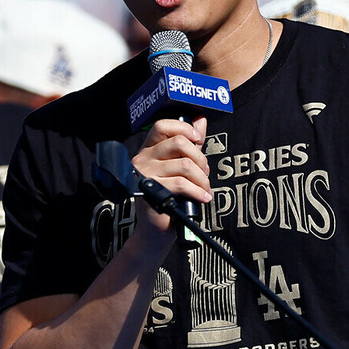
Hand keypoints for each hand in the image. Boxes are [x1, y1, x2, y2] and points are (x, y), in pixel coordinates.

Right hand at [131, 116, 210, 240]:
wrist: (157, 228)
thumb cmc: (170, 196)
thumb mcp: (180, 166)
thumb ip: (189, 144)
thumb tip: (200, 120)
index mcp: (149, 149)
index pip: (163, 126)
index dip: (183, 129)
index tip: (197, 140)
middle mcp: (143, 158)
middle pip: (178, 143)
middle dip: (200, 158)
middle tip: (205, 172)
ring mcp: (145, 174)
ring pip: (184, 165)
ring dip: (202, 179)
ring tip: (204, 189)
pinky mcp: (150, 191)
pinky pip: (181, 183)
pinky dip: (197, 191)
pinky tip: (202, 197)